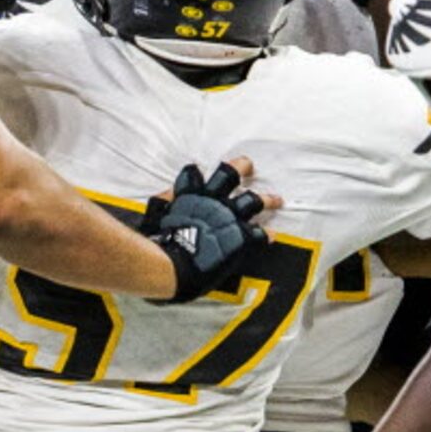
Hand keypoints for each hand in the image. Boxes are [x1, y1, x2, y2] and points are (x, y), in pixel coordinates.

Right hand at [142, 158, 275, 302]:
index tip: (199, 170)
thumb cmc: (160, 244)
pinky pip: (259, 232)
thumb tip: (167, 196)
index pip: (194, 174)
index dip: (196, 173)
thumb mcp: (154, 217)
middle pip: (231, 173)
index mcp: (190, 195)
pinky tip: (272, 234)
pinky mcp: (241, 236)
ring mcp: (229, 217)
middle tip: (248, 166)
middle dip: (242, 167)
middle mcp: (213, 200)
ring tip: (276, 199)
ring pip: (254, 200)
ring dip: (267, 199)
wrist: (174, 265)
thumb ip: (163, 204)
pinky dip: (266, 234)